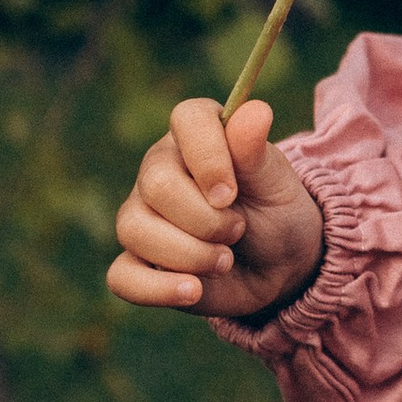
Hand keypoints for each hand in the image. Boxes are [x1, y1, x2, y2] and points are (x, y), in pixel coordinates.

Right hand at [107, 97, 325, 318]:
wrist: (279, 266)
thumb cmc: (276, 212)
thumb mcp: (276, 183)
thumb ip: (256, 152)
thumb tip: (255, 110)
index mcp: (197, 135)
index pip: (187, 120)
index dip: (209, 158)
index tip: (231, 195)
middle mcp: (160, 169)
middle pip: (156, 185)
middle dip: (206, 219)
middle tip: (238, 230)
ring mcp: (142, 216)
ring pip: (134, 230)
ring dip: (190, 255)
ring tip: (224, 261)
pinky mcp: (138, 262)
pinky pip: (122, 277)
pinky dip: (158, 289)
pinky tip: (193, 290)